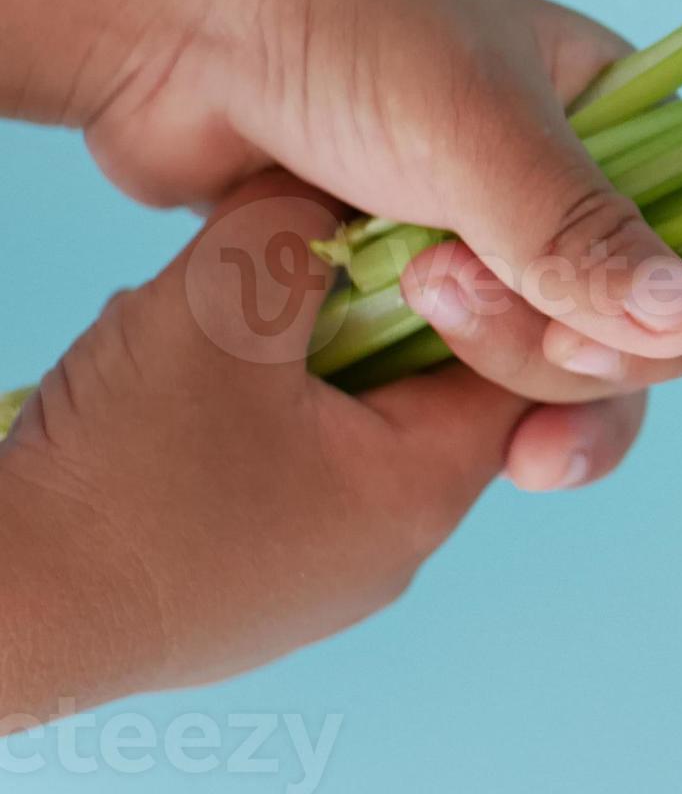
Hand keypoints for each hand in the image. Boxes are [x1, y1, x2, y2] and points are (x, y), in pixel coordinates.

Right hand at [0, 182, 617, 717]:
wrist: (5, 615)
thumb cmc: (123, 469)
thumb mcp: (224, 302)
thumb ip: (303, 222)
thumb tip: (338, 178)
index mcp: (425, 487)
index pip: (519, 366)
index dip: (480, 283)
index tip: (421, 230)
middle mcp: (395, 550)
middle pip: (437, 396)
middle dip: (385, 318)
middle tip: (319, 270)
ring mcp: (322, 583)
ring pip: (357, 435)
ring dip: (311, 368)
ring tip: (238, 329)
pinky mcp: (255, 593)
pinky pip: (295, 481)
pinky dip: (264, 423)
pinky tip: (195, 394)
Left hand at [1, 0, 681, 373]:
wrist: (166, 23)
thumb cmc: (337, 32)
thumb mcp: (477, 128)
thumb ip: (581, 235)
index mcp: (626, 118)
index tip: (585, 334)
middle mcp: (573, 183)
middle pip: (638, 329)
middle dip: (557, 349)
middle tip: (447, 298)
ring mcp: (490, 241)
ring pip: (551, 367)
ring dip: (496, 375)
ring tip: (400, 300)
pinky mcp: (409, 289)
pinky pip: (463, 381)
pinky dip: (442, 402)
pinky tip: (394, 395)